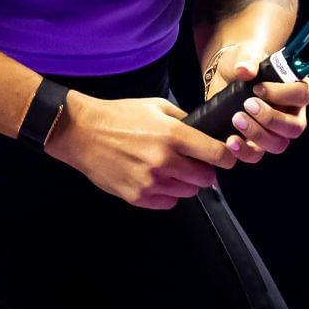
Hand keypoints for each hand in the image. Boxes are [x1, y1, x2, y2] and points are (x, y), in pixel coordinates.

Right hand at [45, 92, 236, 209]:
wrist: (82, 132)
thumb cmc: (120, 116)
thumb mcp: (156, 105)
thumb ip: (184, 119)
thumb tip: (206, 133)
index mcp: (173, 135)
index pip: (217, 155)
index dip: (226, 157)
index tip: (225, 157)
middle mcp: (164, 161)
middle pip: (206, 179)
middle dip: (206, 172)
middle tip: (196, 164)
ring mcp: (150, 182)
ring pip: (187, 193)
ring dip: (185, 183)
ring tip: (172, 170)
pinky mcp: (137, 196)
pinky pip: (167, 203)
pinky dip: (167, 194)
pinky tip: (157, 179)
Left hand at [205, 45, 308, 165]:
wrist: (224, 76)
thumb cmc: (243, 63)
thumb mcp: (244, 54)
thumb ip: (247, 59)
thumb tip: (244, 70)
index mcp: (296, 89)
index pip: (302, 95)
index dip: (283, 94)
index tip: (258, 88)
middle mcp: (292, 114)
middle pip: (295, 127)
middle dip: (271, 118)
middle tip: (248, 105)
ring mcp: (276, 132)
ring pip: (278, 144)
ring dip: (258, 134)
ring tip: (236, 119)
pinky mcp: (257, 143)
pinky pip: (257, 155)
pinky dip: (244, 151)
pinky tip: (231, 141)